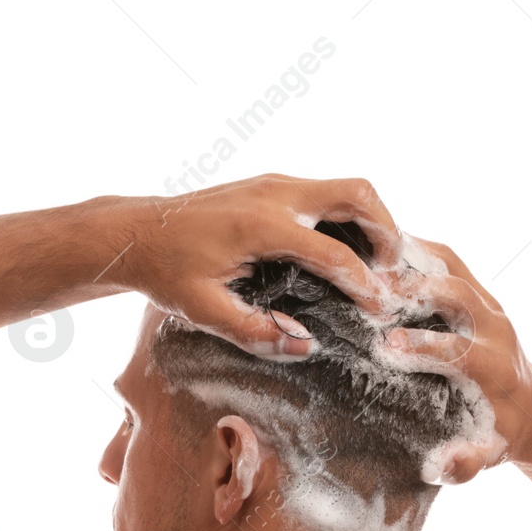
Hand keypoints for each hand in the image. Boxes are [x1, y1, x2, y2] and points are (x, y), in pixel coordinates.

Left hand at [123, 173, 405, 359]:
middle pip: (357, 194)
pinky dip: (348, 217)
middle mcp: (274, 194)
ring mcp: (274, 183)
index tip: (382, 310)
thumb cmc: (167, 273)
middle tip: (395, 272)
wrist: (136, 232)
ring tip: (380, 264)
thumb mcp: (205, 312)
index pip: (333, 253)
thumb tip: (306, 347)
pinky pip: (325, 193)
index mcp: (261, 227)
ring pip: (346, 187)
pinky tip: (348, 251)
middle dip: (388, 230)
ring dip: (372, 220)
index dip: (364, 284)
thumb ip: (255, 332)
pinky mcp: (271, 185)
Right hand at [381, 237, 531, 482]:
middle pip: (459, 294)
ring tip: (367, 255)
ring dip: (412, 258)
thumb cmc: (499, 431)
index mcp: (496, 368)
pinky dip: (415, 249)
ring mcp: (489, 303)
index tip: (387, 345)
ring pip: (453, 265)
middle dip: (417, 289)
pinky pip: (447, 258)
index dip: (426, 346)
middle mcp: (496, 328)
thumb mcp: (488, 455)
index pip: (461, 350)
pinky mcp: (479, 290)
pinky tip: (378, 247)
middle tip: (371, 288)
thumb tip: (443, 466)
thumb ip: (467, 464)